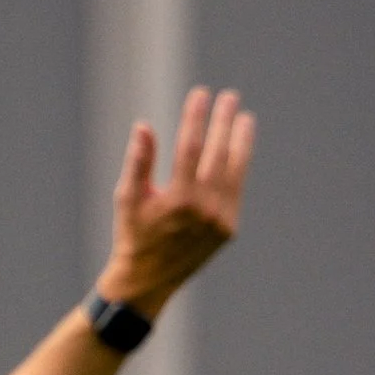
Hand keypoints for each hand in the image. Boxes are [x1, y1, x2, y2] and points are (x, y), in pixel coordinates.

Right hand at [98, 87, 255, 314]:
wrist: (148, 280)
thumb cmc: (133, 234)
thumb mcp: (128, 198)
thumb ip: (138, 162)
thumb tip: (143, 126)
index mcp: (179, 201)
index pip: (191, 148)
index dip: (196, 118)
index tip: (201, 94)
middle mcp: (204, 211)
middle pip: (218, 155)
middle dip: (224, 123)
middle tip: (230, 96)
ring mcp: (220, 222)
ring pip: (234, 172)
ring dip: (241, 142)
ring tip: (246, 118)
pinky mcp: (228, 230)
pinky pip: (235, 191)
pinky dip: (238, 168)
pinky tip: (239, 148)